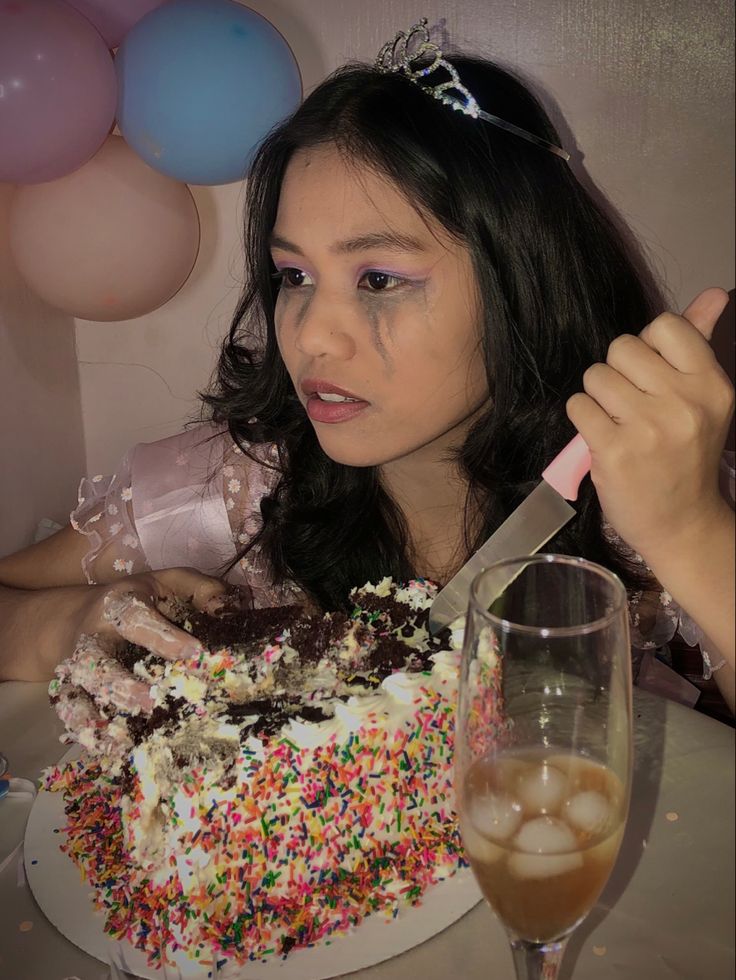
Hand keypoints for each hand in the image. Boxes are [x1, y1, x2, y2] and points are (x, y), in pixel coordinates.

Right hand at [52, 568, 247, 753]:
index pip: (136, 620)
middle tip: (153, 703)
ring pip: (75, 693)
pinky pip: (72, 715)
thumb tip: (226, 609)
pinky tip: (114, 750)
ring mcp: (77, 669)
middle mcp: (92, 638)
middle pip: (95, 662)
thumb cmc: (142, 600)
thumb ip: (201, 590)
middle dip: (120, 685)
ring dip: (96, 719)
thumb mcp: (171, 583)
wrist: (82, 615)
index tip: (196, 652)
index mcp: (118, 605)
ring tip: (124, 740)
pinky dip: (88, 734)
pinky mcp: (71, 691)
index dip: (164, 637)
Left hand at [566, 288, 733, 563]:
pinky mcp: (615, 451)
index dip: (647, 347)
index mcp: (711, 384)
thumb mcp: (704, 399)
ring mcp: (649, 428)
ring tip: (616, 422)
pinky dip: (582, 418)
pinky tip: (600, 437)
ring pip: (595, 376)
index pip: (664, 325)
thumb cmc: (686, 456)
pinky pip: (578, 406)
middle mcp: (684, 402)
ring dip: (597, 397)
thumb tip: (713, 292)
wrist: (681, 524)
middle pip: (621, 348)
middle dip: (617, 372)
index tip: (651, 377)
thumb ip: (700, 342)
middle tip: (630, 405)